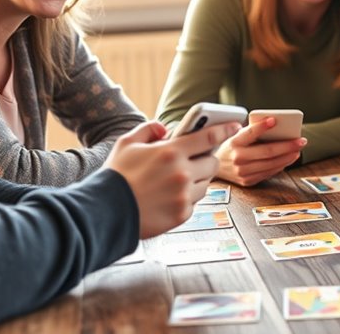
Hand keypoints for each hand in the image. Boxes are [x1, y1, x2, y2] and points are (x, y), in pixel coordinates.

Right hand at [106, 120, 237, 237]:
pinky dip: (186, 198)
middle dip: (206, 159)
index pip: (208, 137)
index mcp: (171, 152)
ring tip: (177, 180)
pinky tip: (169, 196)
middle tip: (194, 160)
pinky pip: (194, 202)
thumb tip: (164, 127)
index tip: (234, 125)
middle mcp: (182, 173)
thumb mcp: (127, 143)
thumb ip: (148, 130)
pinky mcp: (182, 215)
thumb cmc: (115, 175)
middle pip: (212, 163)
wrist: (105, 211)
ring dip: (197, 179)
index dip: (224, 129)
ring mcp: (184, 196)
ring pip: (206, 184)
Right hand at [215, 117, 304, 186]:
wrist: (214, 168)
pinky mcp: (247, 181)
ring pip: (271, 164)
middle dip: (287, 146)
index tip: (274, 120)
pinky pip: (268, 173)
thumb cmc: (230, 147)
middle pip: (267, 152)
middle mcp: (237, 158)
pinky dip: (280, 166)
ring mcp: (242, 172)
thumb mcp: (234, 136)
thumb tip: (276, 127)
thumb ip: (251, 132)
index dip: (262, 126)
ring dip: (288, 157)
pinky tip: (288, 159)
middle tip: (300, 140)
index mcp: (233, 143)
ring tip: (297, 150)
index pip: (249, 133)